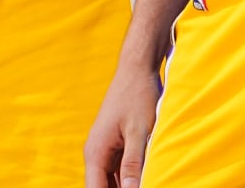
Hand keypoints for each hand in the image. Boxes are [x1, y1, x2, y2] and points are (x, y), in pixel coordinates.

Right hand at [83, 65, 160, 187]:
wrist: (137, 68)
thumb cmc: (138, 96)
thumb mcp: (140, 132)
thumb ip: (133, 163)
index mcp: (96, 151)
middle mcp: (96, 152)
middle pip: (103, 187)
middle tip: (145, 185)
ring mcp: (105, 148)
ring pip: (113, 180)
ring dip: (127, 186)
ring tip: (148, 182)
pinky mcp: (116, 144)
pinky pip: (120, 169)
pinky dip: (131, 177)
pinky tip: (146, 179)